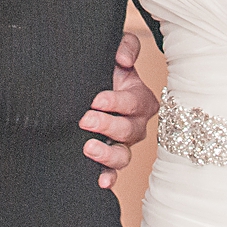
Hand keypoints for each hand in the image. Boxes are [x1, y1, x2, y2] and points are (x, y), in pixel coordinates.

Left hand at [81, 31, 160, 189]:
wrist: (85, 86)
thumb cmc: (105, 70)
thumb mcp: (116, 52)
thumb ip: (126, 46)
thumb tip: (124, 60)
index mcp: (140, 99)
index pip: (133, 103)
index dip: (116, 102)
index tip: (96, 99)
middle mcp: (135, 125)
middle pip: (128, 131)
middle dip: (107, 125)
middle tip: (85, 119)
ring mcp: (123, 145)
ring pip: (123, 156)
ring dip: (108, 155)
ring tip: (88, 147)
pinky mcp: (110, 159)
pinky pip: (113, 172)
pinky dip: (108, 177)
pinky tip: (100, 181)